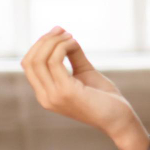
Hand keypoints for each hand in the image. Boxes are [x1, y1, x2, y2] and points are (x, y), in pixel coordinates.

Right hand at [20, 26, 139, 138]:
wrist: (119, 119)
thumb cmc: (104, 97)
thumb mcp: (84, 73)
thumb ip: (73, 57)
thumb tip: (65, 36)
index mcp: (46, 94)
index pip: (29, 65)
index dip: (39, 45)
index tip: (57, 32)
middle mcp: (45, 97)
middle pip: (30, 61)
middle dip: (44, 41)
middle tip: (62, 30)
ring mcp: (53, 96)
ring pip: (40, 59)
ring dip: (54, 42)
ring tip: (70, 36)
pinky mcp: (66, 92)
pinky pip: (55, 62)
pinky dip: (63, 47)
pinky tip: (74, 43)